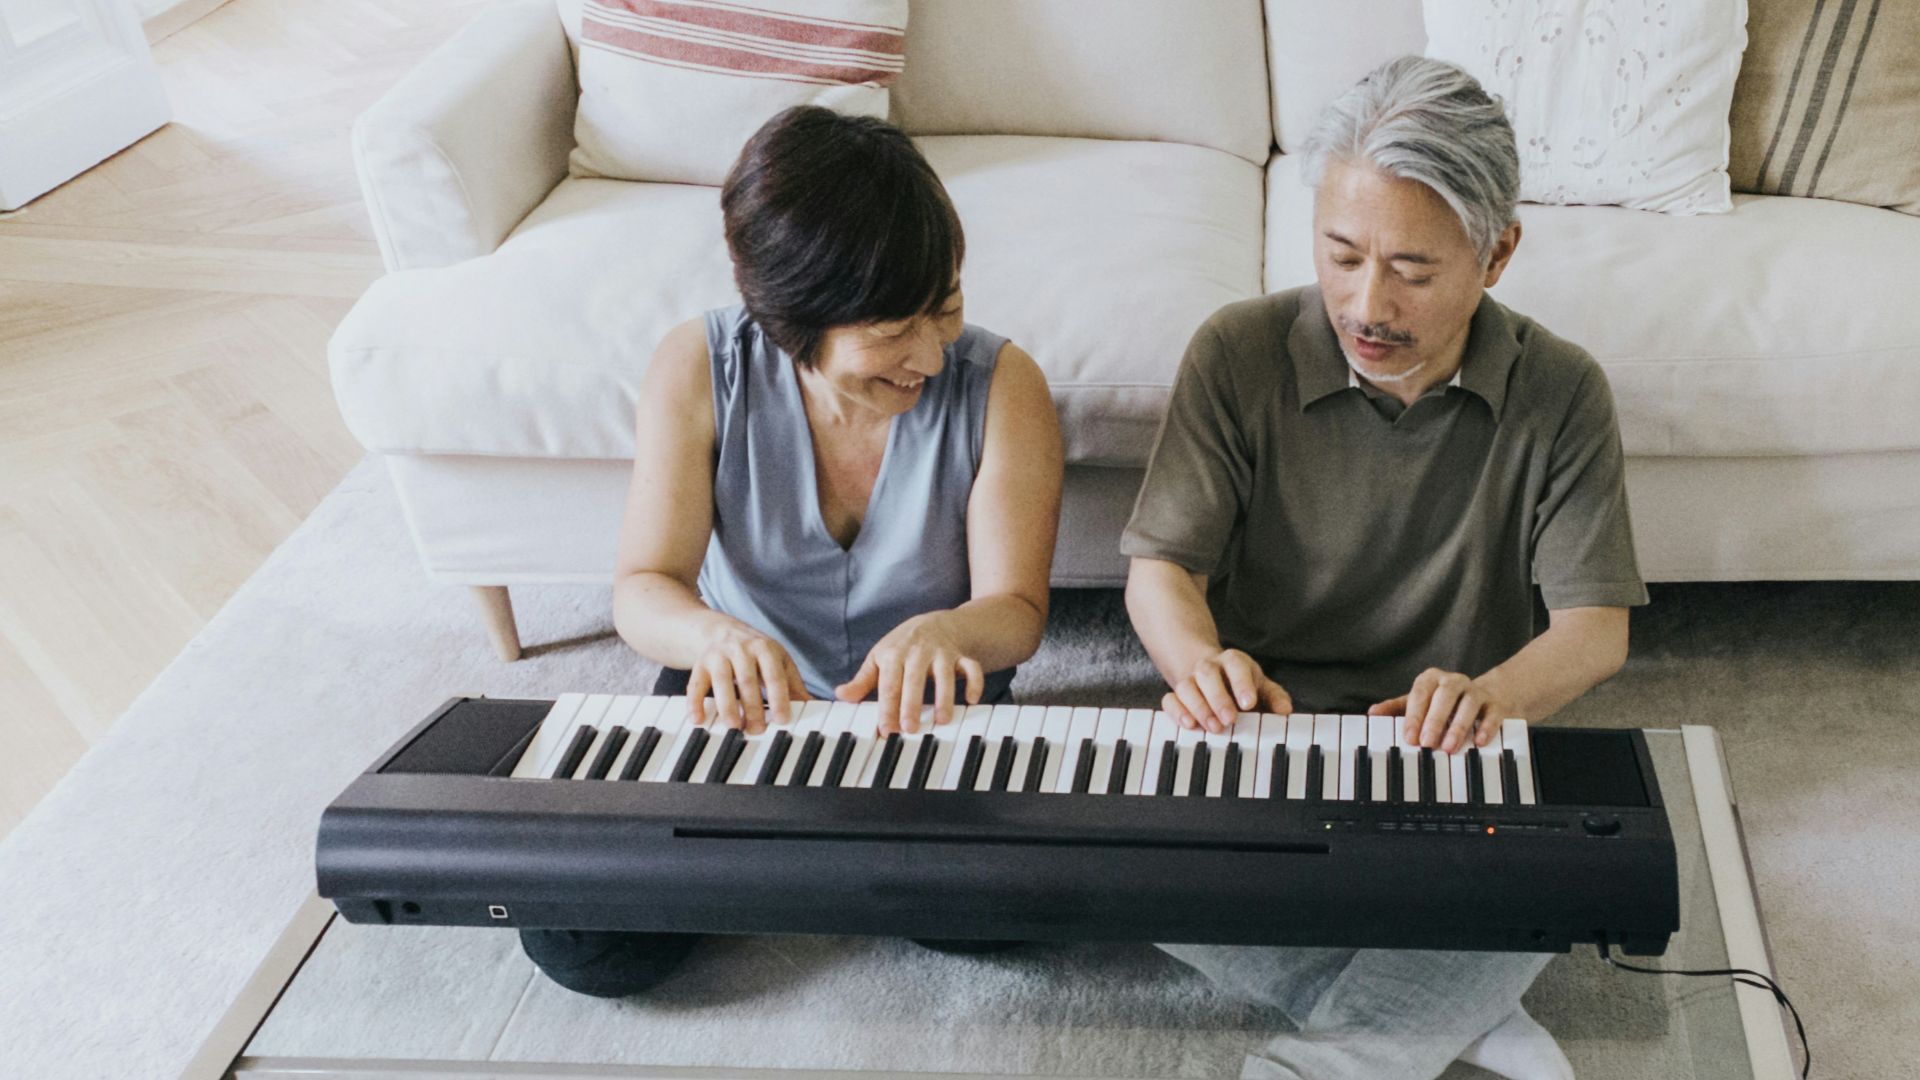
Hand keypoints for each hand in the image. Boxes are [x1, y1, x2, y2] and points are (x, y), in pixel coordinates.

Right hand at [685, 623, 810, 732]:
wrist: (719, 630)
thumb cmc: (755, 652)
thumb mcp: (777, 661)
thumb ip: (792, 684)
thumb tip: (812, 707)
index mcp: (765, 648)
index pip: (774, 674)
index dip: (778, 697)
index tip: (782, 719)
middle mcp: (741, 649)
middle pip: (747, 679)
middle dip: (752, 706)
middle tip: (757, 730)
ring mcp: (718, 655)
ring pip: (721, 681)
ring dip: (727, 705)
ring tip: (734, 726)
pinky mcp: (700, 664)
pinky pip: (695, 684)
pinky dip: (695, 702)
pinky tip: (698, 719)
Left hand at [835, 615, 983, 733]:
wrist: (937, 622)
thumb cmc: (903, 646)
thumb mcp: (880, 658)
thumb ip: (863, 680)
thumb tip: (841, 695)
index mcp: (893, 654)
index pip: (888, 685)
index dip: (887, 708)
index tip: (885, 730)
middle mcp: (917, 652)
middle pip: (914, 680)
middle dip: (912, 705)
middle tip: (910, 729)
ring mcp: (941, 652)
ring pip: (944, 674)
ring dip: (944, 697)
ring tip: (942, 720)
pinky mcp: (961, 655)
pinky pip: (971, 667)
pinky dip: (974, 682)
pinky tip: (972, 700)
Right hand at [1162, 649, 1291, 733]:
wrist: (1209, 672)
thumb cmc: (1239, 683)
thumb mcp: (1260, 685)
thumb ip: (1273, 696)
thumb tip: (1285, 710)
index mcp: (1232, 661)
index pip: (1236, 665)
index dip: (1241, 683)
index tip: (1249, 704)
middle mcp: (1208, 667)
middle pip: (1207, 674)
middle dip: (1218, 698)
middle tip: (1230, 720)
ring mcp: (1190, 679)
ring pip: (1187, 687)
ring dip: (1199, 708)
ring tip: (1213, 727)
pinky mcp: (1176, 694)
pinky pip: (1170, 699)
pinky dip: (1177, 712)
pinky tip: (1189, 725)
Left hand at [1368, 669, 1511, 752]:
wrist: (1483, 696)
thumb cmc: (1442, 703)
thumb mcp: (1418, 703)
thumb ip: (1395, 708)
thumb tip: (1372, 713)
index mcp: (1431, 680)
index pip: (1420, 693)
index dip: (1414, 715)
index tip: (1409, 737)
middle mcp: (1454, 681)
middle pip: (1445, 695)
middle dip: (1435, 720)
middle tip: (1427, 743)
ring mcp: (1476, 691)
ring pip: (1469, 702)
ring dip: (1458, 725)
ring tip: (1449, 747)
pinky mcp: (1495, 704)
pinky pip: (1492, 713)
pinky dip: (1486, 727)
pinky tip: (1479, 742)